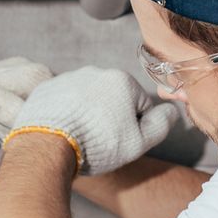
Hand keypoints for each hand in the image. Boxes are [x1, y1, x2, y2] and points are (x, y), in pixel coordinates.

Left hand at [14, 67, 178, 175]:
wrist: (47, 145)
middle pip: (112, 100)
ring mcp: (67, 78)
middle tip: (99, 142)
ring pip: (86, 100)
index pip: (139, 106)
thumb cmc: (97, 144)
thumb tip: (170, 111)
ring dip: (87, 116)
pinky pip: (63, 102)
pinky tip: (62, 132)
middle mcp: (94, 72)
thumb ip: (161, 124)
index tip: (119, 141)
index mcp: (122, 80)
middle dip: (109, 119)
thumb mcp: (139, 142)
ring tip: (79, 138)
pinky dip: (65, 115)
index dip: (134, 128)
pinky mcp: (46, 88)